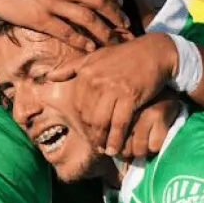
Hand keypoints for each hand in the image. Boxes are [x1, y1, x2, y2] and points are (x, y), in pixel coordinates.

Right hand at [0, 0, 129, 50]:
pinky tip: (90, 48)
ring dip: (104, 30)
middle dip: (114, 15)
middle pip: (97, 1)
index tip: (120, 5)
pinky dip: (80, 40)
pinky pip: (65, 31)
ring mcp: (51, 3)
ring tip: (113, 41)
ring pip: (87, 18)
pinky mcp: (39, 18)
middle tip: (125, 26)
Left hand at [46, 32, 177, 154]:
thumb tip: (49, 77)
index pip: (78, 104)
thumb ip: (72, 68)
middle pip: (88, 115)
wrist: (154, 52)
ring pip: (101, 122)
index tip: (89, 131)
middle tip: (97, 146)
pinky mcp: (129, 96)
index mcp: (86, 72)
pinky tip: (116, 148)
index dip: (83, 121)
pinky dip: (116, 138)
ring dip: (102, 140)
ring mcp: (112, 89)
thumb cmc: (125, 55)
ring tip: (105, 151)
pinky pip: (119, 123)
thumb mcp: (96, 56)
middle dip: (92, 133)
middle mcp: (96, 80)